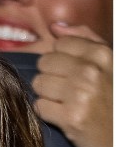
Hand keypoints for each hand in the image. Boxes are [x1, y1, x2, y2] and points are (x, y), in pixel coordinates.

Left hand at [32, 23, 112, 146]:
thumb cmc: (114, 102)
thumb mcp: (111, 65)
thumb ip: (86, 40)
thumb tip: (56, 27)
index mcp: (102, 54)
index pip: (59, 44)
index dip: (62, 59)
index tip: (72, 73)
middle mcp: (91, 71)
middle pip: (45, 63)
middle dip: (52, 77)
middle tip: (68, 91)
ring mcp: (80, 95)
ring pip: (39, 84)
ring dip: (48, 95)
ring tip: (66, 103)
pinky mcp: (70, 119)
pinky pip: (39, 106)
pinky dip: (47, 113)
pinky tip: (63, 117)